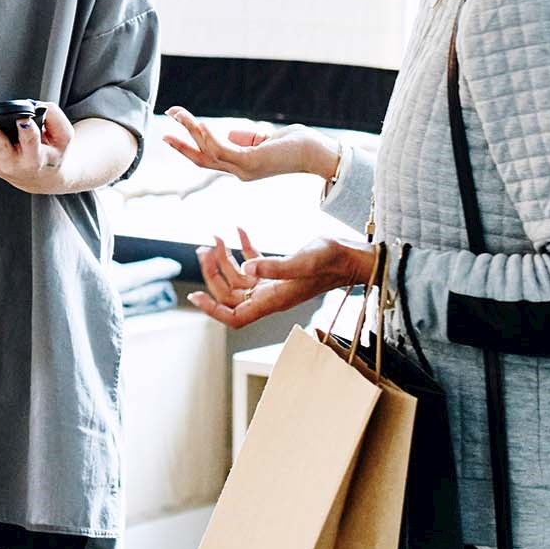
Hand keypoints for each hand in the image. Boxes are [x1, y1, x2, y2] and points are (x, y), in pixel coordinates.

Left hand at [0, 103, 77, 193]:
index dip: (27, 131)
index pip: (33, 142)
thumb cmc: (51, 150)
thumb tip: (36, 107)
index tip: (24, 121)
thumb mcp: (64, 135)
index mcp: (35, 155)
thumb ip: (55, 118)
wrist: (41, 175)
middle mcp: (11, 161)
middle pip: (1, 150)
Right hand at [162, 108, 340, 182]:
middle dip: (180, 140)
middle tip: (167, 118)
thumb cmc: (296, 143)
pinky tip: (198, 123)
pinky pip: (222, 150)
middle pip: (201, 157)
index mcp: (241, 168)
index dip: (189, 146)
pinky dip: (208, 137)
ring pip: (208, 152)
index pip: (208, 158)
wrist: (317, 152)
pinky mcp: (250, 163)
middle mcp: (239, 172)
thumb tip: (228, 133)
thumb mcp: (265, 138)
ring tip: (177, 114)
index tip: (172, 132)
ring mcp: (243, 170)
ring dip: (191, 131)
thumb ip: (246, 137)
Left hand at [189, 230, 376, 329]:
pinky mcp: (281, 271)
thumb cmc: (334, 260)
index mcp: (273, 300)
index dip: (212, 310)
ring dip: (223, 260)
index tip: (194, 295)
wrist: (355, 256)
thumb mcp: (304, 260)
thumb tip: (245, 268)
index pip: (234, 317)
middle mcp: (270, 296)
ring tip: (214, 238)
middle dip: (213, 274)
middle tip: (203, 249)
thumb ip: (274, 266)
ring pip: (238, 279)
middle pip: (230, 295)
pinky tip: (238, 231)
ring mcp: (274, 284)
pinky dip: (242, 249)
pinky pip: (254, 264)